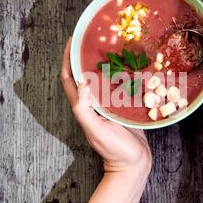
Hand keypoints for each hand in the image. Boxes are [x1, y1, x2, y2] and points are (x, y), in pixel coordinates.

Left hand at [60, 38, 151, 173]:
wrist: (134, 164)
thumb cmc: (115, 151)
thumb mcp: (97, 132)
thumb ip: (85, 111)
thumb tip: (82, 84)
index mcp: (84, 108)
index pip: (69, 79)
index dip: (67, 60)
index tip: (73, 41)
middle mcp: (94, 104)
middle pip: (84, 75)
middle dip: (84, 57)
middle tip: (93, 38)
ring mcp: (108, 106)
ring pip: (101, 79)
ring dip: (102, 63)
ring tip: (112, 46)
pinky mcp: (122, 108)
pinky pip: (117, 87)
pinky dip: (120, 74)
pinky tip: (130, 65)